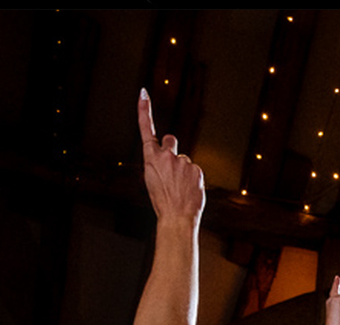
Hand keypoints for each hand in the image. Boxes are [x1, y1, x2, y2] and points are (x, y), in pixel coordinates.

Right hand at [139, 89, 205, 225]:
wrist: (177, 217)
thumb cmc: (162, 201)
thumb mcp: (153, 180)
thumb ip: (160, 164)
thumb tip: (172, 160)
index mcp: (150, 158)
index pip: (146, 129)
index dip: (144, 110)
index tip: (144, 93)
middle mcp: (166, 156)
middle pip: (170, 140)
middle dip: (171, 148)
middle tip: (172, 168)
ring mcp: (182, 161)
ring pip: (184, 160)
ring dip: (183, 170)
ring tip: (180, 188)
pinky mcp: (196, 169)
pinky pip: (194, 169)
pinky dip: (192, 179)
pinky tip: (188, 190)